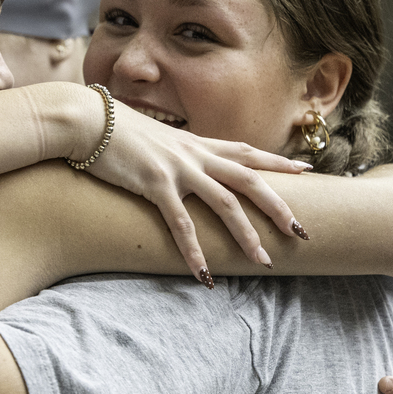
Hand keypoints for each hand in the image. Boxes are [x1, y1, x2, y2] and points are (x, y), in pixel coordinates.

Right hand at [85, 102, 311, 274]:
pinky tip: (203, 275)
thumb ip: (170, 153)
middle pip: (250, 180)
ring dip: (247, 235)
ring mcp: (177, 169)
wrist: (86, 119)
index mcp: (195, 143)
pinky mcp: (154, 184)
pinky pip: (181, 224)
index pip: (246, 152)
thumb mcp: (152, 138)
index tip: (306, 170)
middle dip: (280, 206)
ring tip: (264, 262)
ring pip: (226, 204)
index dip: (277, 162)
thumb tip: (174, 165)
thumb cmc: (112, 129)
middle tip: (301, 232)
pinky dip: (194, 251)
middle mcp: (194, 155)